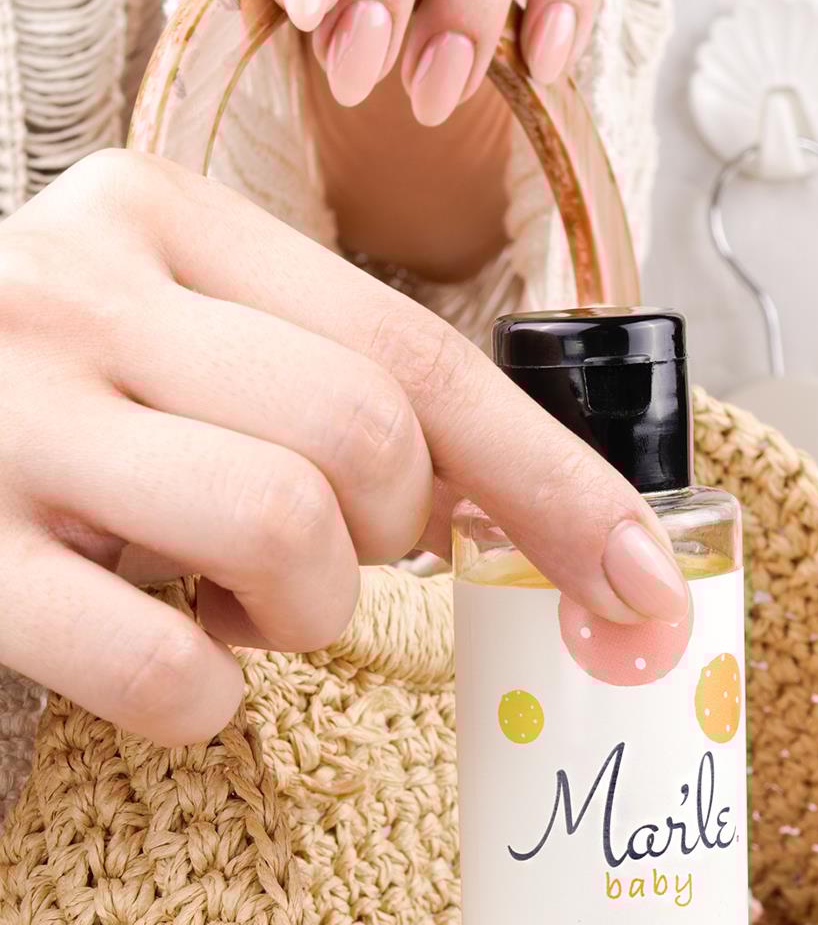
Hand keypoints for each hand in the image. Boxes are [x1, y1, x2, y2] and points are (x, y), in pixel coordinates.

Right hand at [0, 151, 685, 743]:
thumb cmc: (39, 405)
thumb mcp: (169, 337)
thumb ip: (310, 377)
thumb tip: (501, 507)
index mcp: (163, 224)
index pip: (420, 352)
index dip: (556, 481)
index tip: (646, 580)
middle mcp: (82, 294)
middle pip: (370, 444)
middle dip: (393, 546)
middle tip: (329, 565)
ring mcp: (10, 422)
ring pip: (288, 536)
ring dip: (304, 616)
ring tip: (230, 605)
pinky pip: (167, 668)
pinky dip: (205, 699)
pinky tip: (160, 661)